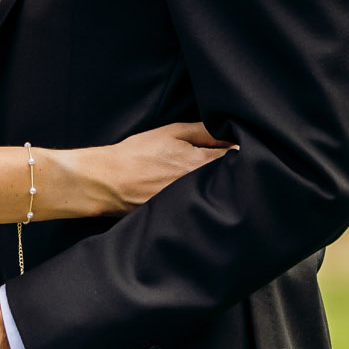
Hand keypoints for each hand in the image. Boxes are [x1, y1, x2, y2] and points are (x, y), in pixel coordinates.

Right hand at [69, 120, 233, 211]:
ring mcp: (191, 205)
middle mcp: (199, 186)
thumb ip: (204, 131)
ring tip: (206, 178)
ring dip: (219, 187)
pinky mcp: (182, 217)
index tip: (237, 148)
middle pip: (233, 180)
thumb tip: (229, 133)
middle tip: (226, 163)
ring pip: (219, 195)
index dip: (240, 152)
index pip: (238, 158)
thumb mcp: (171, 132)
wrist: (108, 182)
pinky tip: (194, 195)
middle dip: (234, 171)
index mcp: (200, 163)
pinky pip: (202, 208)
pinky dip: (203, 201)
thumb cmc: (137, 154)